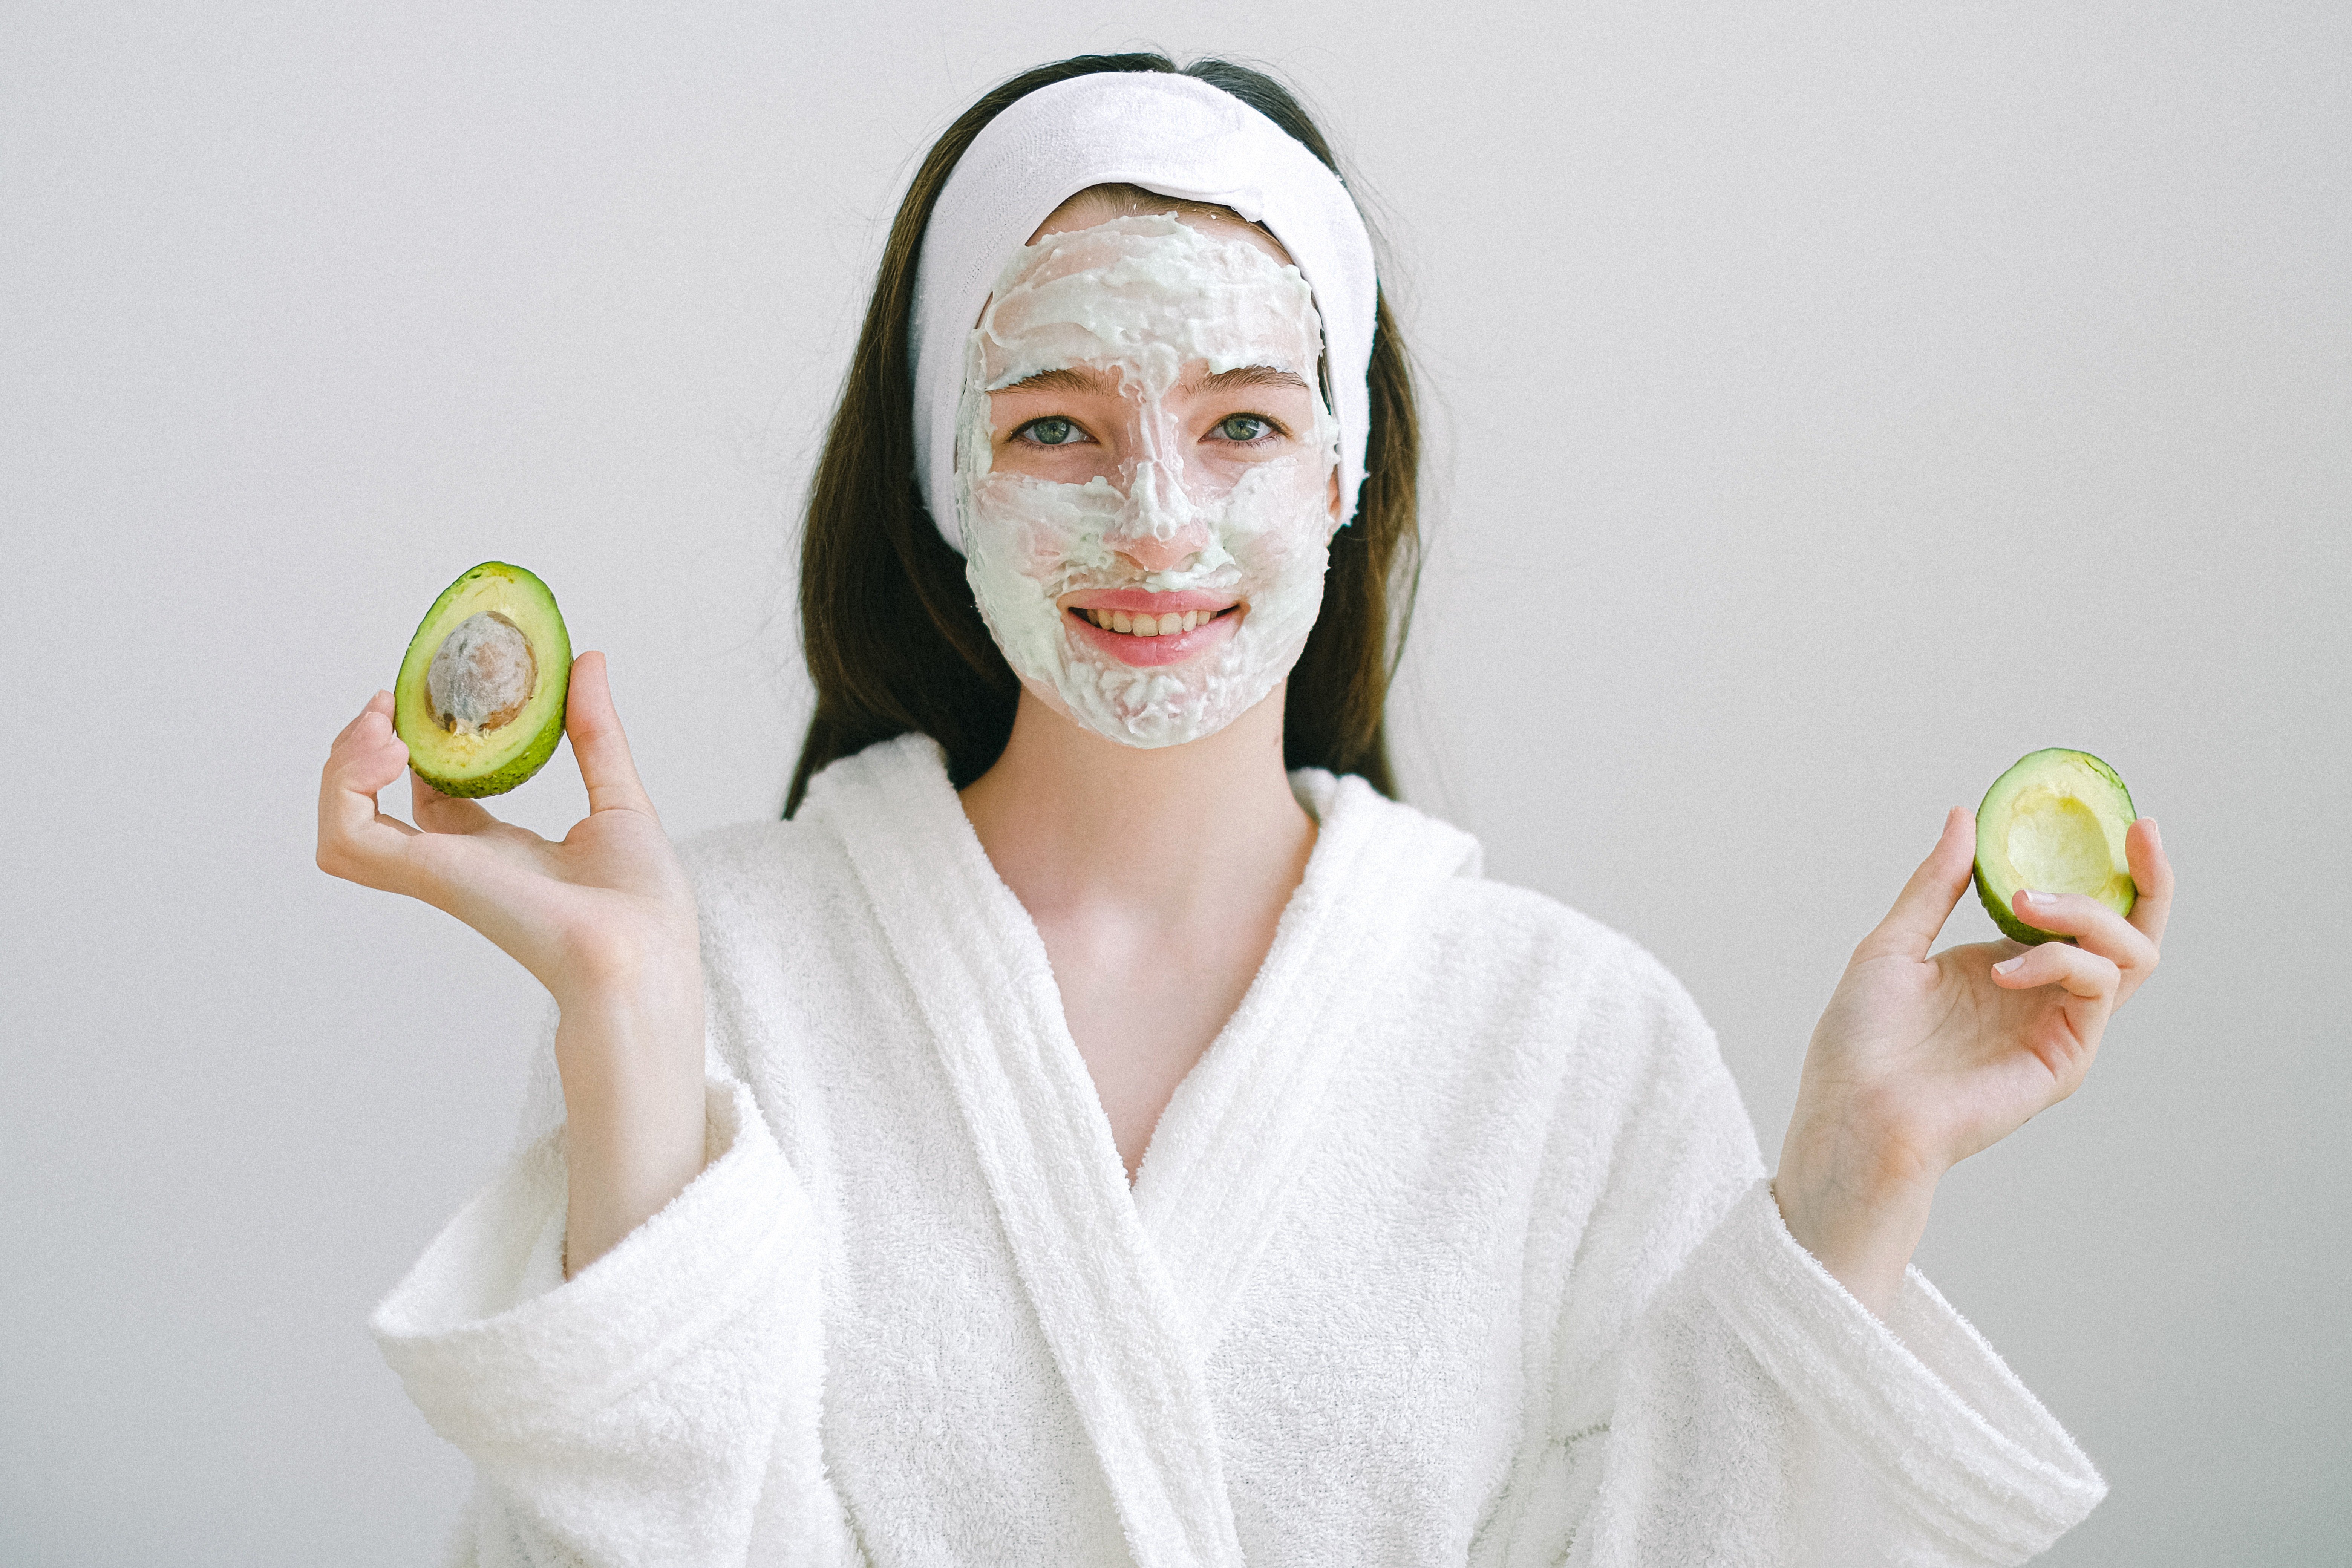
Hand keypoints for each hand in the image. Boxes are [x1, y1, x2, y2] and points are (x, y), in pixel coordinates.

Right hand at [315, 651, 695, 1007]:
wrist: (644, 955)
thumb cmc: (643, 907)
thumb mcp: (618, 797)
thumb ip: (595, 733)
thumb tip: (589, 661)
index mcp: (500, 852)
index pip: (434, 795)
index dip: (421, 744)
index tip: (429, 696)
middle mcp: (460, 863)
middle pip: (373, 805)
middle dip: (362, 748)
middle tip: (389, 705)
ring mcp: (437, 871)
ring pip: (342, 821)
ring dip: (343, 765)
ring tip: (383, 726)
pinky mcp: (428, 875)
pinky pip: (346, 837)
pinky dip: (347, 788)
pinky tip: (392, 750)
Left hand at [1774, 807, 2174, 1312]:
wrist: (1853, 1112)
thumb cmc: (1860, 1043)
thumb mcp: (1892, 945)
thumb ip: (1935, 884)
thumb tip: (1964, 817)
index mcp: (2003, 966)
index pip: (2075, 912)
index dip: (2104, 867)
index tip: (2120, 821)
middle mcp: (2039, 994)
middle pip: (2129, 934)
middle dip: (2148, 880)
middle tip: (2140, 833)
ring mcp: (2057, 1027)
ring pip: (2128, 957)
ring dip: (2087, 913)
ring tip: (2025, 901)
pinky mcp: (2065, 1059)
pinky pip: (2095, 990)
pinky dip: (2060, 961)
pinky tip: (2004, 971)